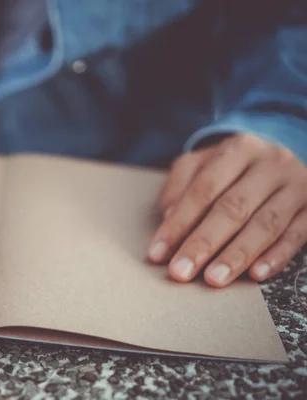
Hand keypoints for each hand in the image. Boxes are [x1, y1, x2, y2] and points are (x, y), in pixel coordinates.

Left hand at [148, 133, 306, 286]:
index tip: (158, 253)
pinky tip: (255, 275)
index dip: (179, 223)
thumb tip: (169, 218)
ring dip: (237, 255)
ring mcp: (297, 185)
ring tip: (213, 279)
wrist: (286, 156)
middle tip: (180, 272)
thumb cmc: (232, 168)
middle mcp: (270, 164)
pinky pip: (297, 235)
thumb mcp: (201, 165)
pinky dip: (276, 256)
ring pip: (266, 224)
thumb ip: (180, 187)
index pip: (203, 189)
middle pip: (232, 207)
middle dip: (203, 243)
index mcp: (237, 149)